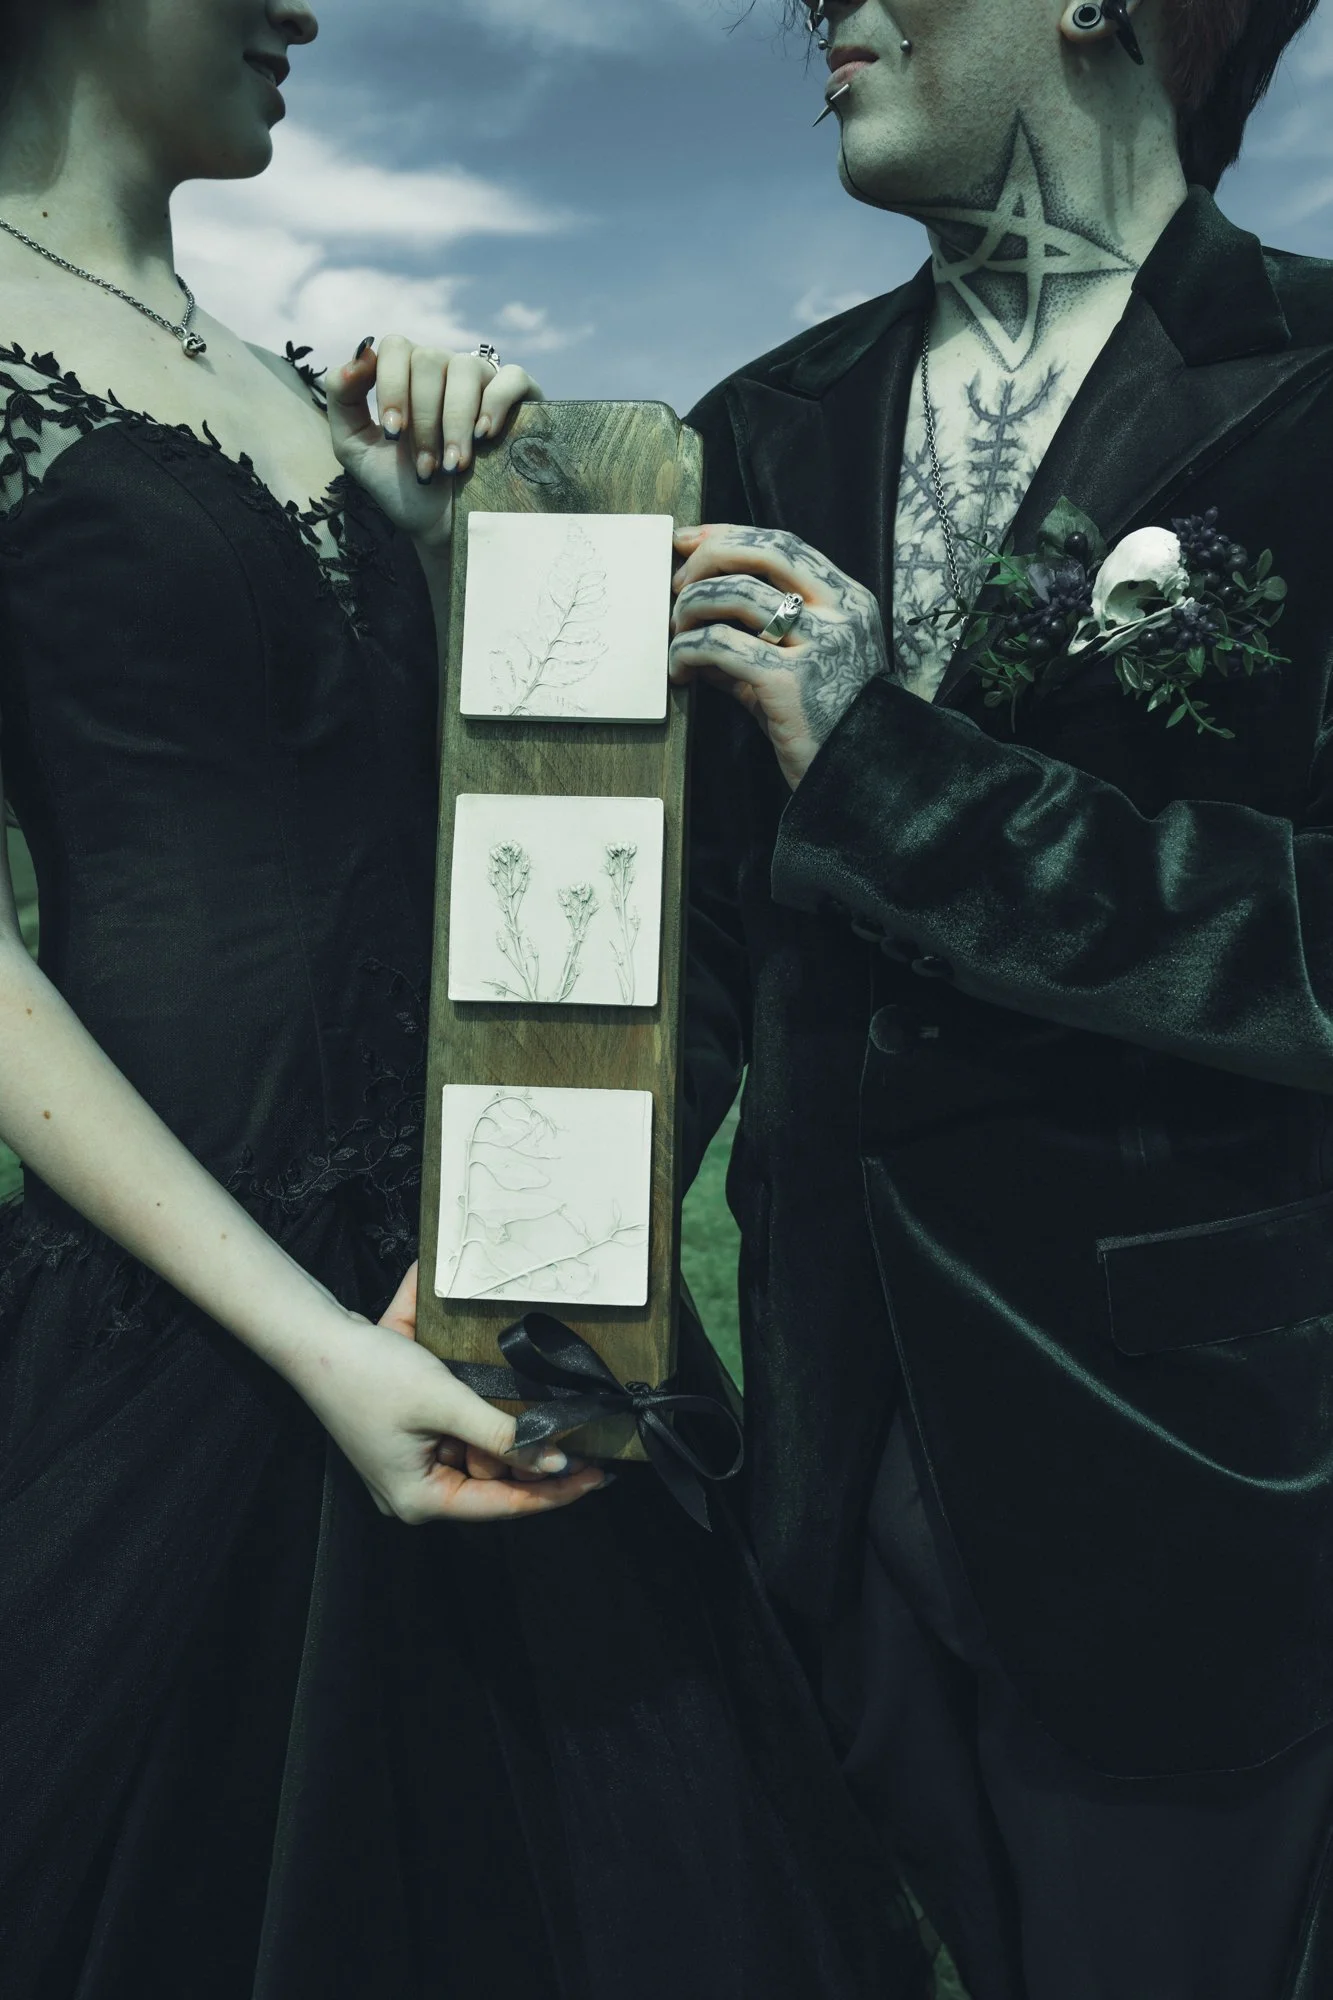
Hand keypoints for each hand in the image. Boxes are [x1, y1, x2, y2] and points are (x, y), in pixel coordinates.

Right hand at [293, 1261, 607, 1523]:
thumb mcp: (444, 1401)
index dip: (555, 1491)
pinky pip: (458, 1429)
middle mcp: (414, 1490)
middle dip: (530, 1452)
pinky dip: (479, 1410)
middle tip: (581, 1431)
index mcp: (420, 1498)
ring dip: (505, 1428)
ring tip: (543, 1405)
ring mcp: (410, 1462)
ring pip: (479, 1452)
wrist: (313, 1338)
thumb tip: (556, 1461)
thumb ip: (502, 1435)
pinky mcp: (407, 1434)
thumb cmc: (369, 1374)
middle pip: (493, 1477)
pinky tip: (497, 1385)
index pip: (504, 1503)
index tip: (599, 1476)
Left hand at [326, 335, 542, 553]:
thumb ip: (342, 399)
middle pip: (429, 360)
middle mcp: (444, 369)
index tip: (393, 434)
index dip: (391, 387)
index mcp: (406, 373)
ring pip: (466, 368)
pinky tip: (485, 435)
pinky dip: (496, 403)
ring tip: (455, 465)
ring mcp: (482, 380)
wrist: (443, 527)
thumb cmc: (401, 487)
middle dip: (423, 419)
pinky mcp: (520, 398)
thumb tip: (358, 355)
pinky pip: (510, 377)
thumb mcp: (355, 448)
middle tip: (426, 466)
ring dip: (455, 421)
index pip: (395, 347)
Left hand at [670, 524, 888, 787]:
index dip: (729, 537)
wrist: (860, 777)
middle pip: (760, 554)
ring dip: (691, 610)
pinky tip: (680, 671)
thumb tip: (697, 627)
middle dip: (707, 559)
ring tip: (675, 636)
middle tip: (675, 585)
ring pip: (733, 595)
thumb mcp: (798, 672)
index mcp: (848, 602)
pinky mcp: (788, 681)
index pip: (782, 545)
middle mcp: (838, 614)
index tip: (690, 542)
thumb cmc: (829, 727)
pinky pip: (720, 645)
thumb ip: (756, 643)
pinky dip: (688, 652)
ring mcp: (817, 645)